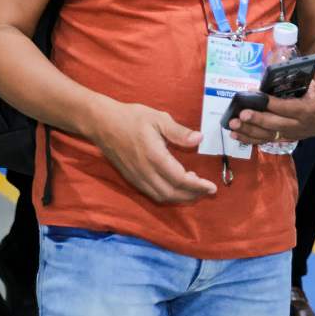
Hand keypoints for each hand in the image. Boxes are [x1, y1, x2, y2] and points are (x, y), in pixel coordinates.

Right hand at [85, 99, 215, 204]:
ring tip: (194, 189)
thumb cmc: (131, 117)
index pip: (180, 179)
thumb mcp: (158, 118)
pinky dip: (167, 195)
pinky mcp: (131, 179)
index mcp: (154, 157)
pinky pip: (152, 194)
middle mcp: (145, 172)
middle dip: (192, 195)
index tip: (212, 187)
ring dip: (180, 197)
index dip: (198, 186)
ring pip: (162, 196)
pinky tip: (175, 186)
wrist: (102, 123)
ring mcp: (137, 177)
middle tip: (206, 190)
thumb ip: (179, 132)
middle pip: (172, 193)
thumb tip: (199, 139)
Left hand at [228, 64, 314, 144]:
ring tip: (233, 126)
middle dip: (257, 120)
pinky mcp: (283, 138)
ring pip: (267, 135)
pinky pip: (265, 140)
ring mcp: (289, 134)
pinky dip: (250, 139)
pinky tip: (236, 135)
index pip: (288, 108)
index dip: (272, 103)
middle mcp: (297, 125)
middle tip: (242, 114)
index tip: (257, 95)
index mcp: (307, 111)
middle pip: (274, 124)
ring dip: (249, 131)